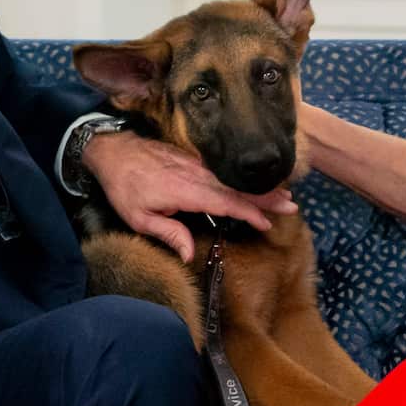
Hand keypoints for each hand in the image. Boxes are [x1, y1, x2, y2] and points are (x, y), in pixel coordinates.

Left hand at [82, 131, 297, 261]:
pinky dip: (242, 181)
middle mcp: (195, 176)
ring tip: (284, 196)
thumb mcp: (138, 218)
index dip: (247, 212)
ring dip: (259, 188)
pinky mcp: (194, 162)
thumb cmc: (124, 187)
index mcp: (184, 191)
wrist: (114, 151)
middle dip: (265, 197)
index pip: (223, 202)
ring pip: (233, 179)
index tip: (267, 221)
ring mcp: (196, 167)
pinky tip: (255, 186)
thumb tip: (189, 255)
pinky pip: (224, 173)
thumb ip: (167, 234)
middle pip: (236, 188)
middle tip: (292, 205)